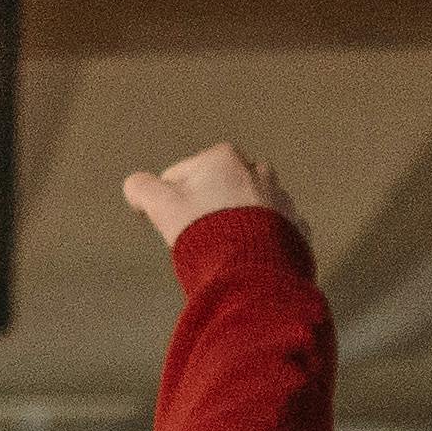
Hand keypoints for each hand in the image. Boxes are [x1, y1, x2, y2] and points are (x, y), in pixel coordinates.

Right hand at [122, 143, 296, 246]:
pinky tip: (248, 259)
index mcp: (223, 158)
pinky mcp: (296, 227)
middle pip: (218, 190)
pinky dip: (261, 242)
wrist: (251, 271)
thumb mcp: (161, 206)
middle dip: (207, 210)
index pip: (182, 176)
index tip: (174, 224)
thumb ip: (142, 189)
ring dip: (236, 225)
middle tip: (199, 238)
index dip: (171, 203)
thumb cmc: (205, 232)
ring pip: (249, 209)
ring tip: (224, 251)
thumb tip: (135, 185)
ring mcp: (281, 199)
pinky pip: (273, 231)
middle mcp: (258, 171)